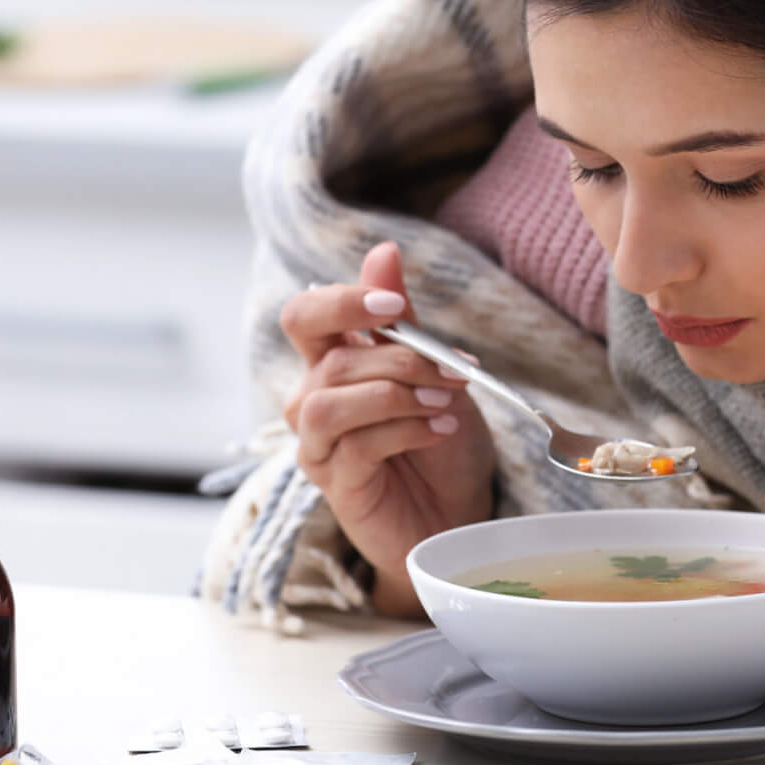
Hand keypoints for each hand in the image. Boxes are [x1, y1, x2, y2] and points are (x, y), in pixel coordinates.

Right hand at [280, 241, 496, 617]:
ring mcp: (319, 443)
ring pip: (328, 401)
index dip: (341, 302)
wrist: (459, 512)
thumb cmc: (443, 441)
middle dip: (396, 356)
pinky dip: (404, 429)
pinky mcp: (334, 482)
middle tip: (451, 369)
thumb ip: (404, 322)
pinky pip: (355, 445)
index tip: (395, 308)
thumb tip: (383, 252)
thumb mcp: (435, 373)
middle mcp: (315, 398)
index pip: (305, 315)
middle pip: (325, 356)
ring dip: (395, 394)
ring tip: (444, 404)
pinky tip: (439, 430)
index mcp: (334, 361)